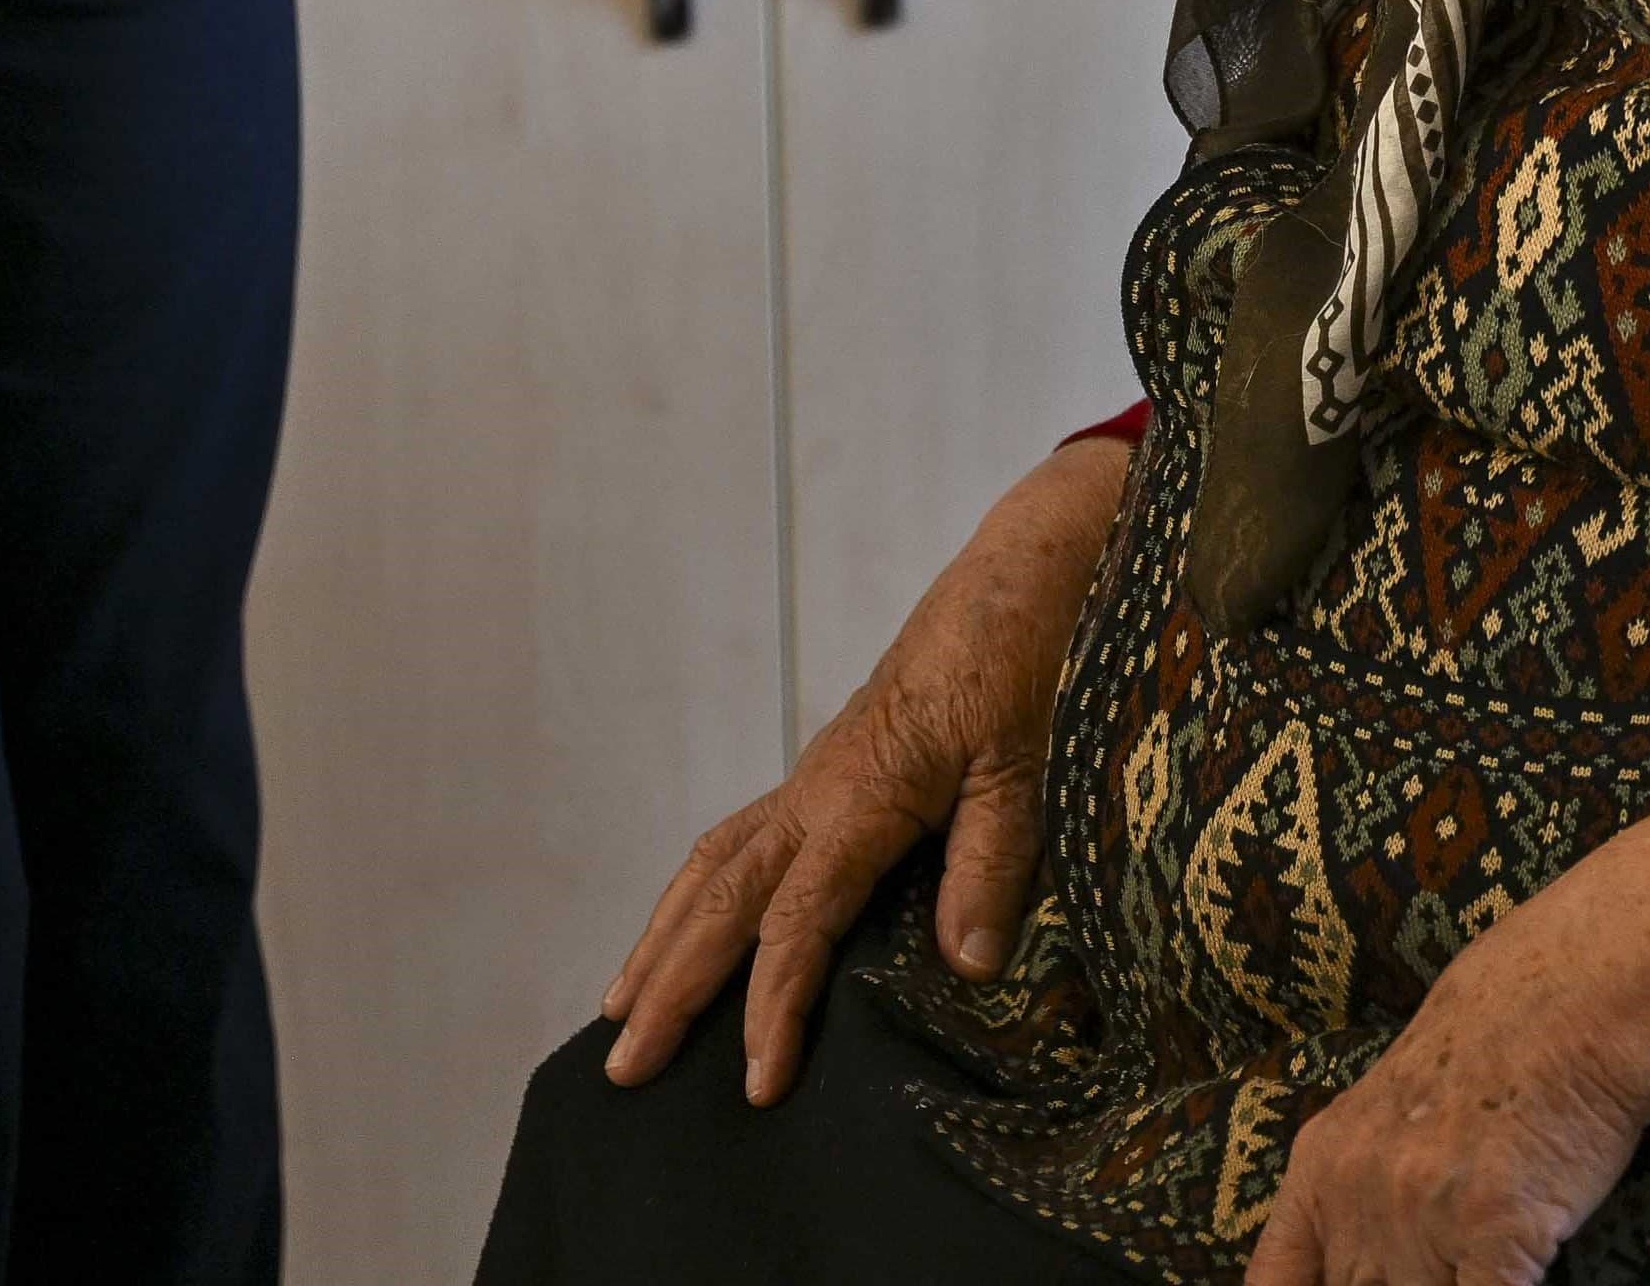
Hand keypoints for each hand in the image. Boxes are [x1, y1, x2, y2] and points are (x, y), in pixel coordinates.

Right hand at [602, 435, 1134, 1103]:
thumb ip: (992, 857)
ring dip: (664, 935)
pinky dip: (700, 888)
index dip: (774, 1005)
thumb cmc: (1029, 651)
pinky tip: (691, 922)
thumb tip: (966, 964)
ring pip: (714, 860)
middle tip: (623, 1066)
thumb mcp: (1028, 757)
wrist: (1024, 565)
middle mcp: (821, 785)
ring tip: (620, 1005)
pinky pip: (743, 834)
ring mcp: (819, 773)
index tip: (758, 1084)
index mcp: (864, 790)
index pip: (798, 918)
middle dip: (671, 983)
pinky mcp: (835, 765)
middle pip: (722, 895)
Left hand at [1250, 802, 1649, 1285]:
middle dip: (1394, 1285)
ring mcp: (1423, 1218)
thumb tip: (1355, 1264)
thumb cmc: (1494, 1036)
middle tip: (1424, 1262)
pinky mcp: (1495, 1232)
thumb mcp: (1392, 1104)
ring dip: (1446, 1282)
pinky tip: (1519, 1268)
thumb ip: (1362, 1186)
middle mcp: (1360, 1195)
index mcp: (1324, 1164)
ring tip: (1469, 1250)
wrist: (1574, 993)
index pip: (1276, 1281)